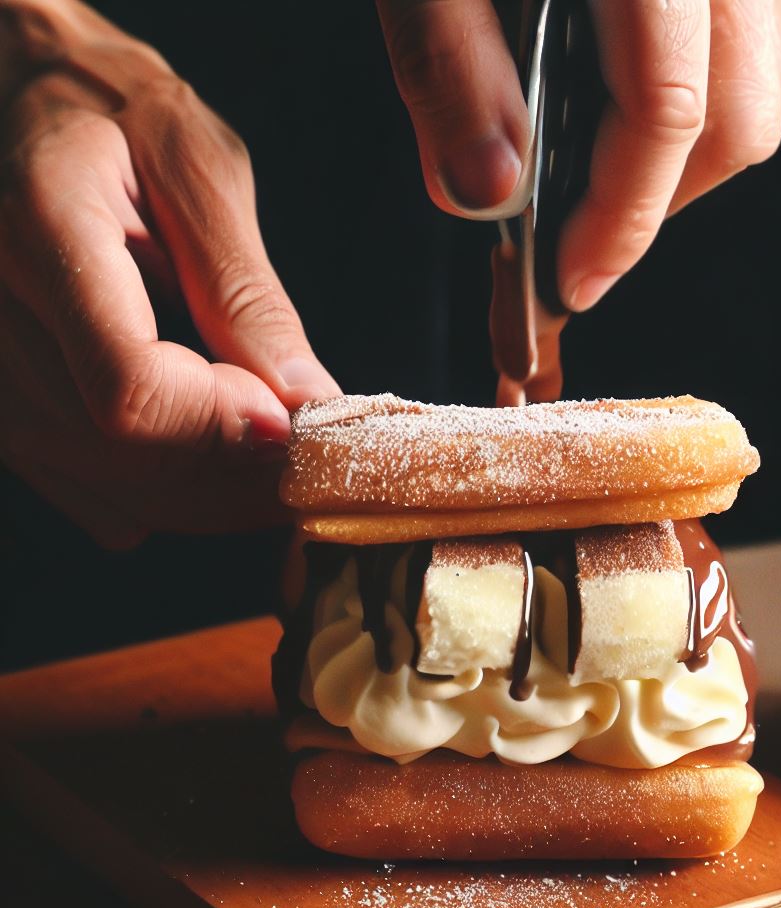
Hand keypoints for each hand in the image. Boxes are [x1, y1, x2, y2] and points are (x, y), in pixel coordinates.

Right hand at [0, 0, 338, 546]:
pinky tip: (195, 479)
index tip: (288, 423)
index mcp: (42, 229)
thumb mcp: (202, 174)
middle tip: (298, 459)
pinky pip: (59, 472)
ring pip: (91, 472)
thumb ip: (246, 293)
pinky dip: (139, 493)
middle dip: (225, 470)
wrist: (33, 98)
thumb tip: (303, 398)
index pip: (130, 385)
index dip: (220, 424)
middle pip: (116, 445)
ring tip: (260, 469)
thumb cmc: (124, 115)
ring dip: (191, 493)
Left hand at [375, 0, 780, 311]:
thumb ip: (447, 62)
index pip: (673, 117)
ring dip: (682, 154)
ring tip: (598, 170)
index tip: (572, 284)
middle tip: (579, 242)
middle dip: (654, 205)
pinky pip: (761, 30)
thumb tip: (483, 194)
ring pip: (761, 80)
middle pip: (740, 119)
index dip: (621, 223)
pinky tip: (634, 88)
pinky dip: (704, 85)